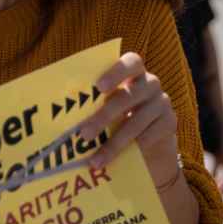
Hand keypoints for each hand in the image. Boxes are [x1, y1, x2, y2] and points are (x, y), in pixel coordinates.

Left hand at [83, 52, 182, 187]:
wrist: (149, 151)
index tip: (98, 87)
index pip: (131, 61)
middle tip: (84, 133)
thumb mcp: (105, 113)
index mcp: (132, 74)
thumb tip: (52, 117)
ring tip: (95, 160)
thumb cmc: (117, 125)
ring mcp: (162, 102)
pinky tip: (117, 162)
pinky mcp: (170, 122)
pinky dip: (133, 148)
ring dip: (115, 141)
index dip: (116, 71)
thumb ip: (89, 108)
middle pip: (131, 94)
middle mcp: (150, 84)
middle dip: (105, 114)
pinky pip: (152, 134)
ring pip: (139, 119)